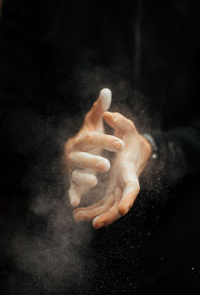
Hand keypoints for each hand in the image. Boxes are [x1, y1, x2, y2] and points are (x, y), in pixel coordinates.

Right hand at [64, 89, 123, 206]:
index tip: (120, 143)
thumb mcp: (95, 122)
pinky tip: (74, 203)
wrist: (82, 152)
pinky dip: (72, 195)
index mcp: (81, 139)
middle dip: (92, 161)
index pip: (91, 139)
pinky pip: (71, 188)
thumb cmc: (91, 136)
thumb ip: (100, 109)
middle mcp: (74, 154)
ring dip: (83, 178)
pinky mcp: (74, 182)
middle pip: (80, 157)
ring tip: (94, 181)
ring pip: (75, 174)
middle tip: (107, 165)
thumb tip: (106, 91)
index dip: (105, 141)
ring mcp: (73, 169)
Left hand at [73, 111, 151, 227]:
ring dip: (95, 214)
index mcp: (129, 170)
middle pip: (119, 204)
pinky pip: (101, 203)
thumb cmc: (131, 139)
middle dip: (109, 215)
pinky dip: (92, 210)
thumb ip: (120, 121)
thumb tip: (109, 114)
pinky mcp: (110, 190)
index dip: (128, 198)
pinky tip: (77, 213)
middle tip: (94, 223)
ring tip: (76, 216)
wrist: (134, 150)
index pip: (132, 187)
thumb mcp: (128, 127)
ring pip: (108, 207)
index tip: (122, 210)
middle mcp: (124, 182)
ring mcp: (117, 188)